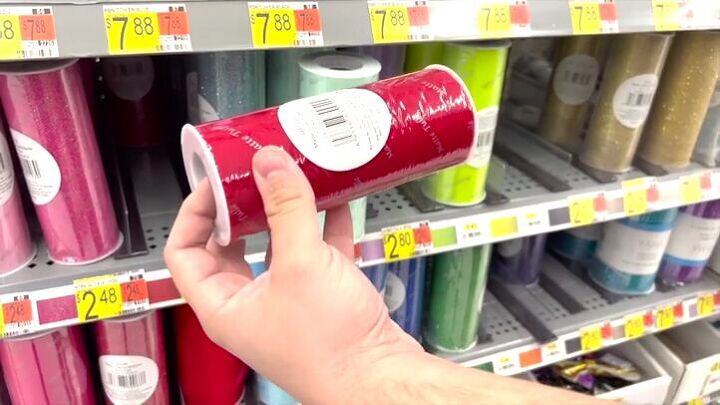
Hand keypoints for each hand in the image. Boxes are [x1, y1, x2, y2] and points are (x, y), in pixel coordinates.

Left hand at [165, 146, 421, 403]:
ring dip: (285, 212)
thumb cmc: (330, 347)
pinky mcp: (322, 296)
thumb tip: (269, 164)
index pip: (185, 251)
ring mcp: (287, 299)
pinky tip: (335, 201)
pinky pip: (315, 251)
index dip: (195, 212)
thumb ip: (285, 208)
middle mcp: (251, 303)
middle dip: (244, 207)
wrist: (379, 376)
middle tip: (256, 174)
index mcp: (224, 305)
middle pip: (232, 244)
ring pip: (276, 245)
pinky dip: (322, 225)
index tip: (217, 182)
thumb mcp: (301, 264)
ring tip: (292, 178)